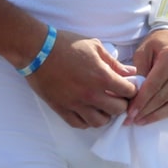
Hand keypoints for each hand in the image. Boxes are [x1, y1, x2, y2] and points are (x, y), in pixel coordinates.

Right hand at [22, 31, 137, 128]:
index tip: (126, 86)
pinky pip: (80, 124)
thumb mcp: (94, 46)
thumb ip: (114, 62)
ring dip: (104, 114)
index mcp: (102, 77)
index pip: (129, 92)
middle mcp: (91, 94)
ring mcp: (76, 104)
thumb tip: (131, 72)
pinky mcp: (62, 109)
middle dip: (121, 102)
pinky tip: (86, 111)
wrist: (36, 49)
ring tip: (101, 105)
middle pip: (118, 110)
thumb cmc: (65, 44)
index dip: (131, 89)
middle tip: (115, 96)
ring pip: (100, 122)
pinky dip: (86, 120)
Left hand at [127, 28, 167, 124]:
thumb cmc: (161, 42)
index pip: (153, 85)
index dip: (140, 101)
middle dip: (145, 111)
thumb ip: (139, 69)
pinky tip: (155, 116)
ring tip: (141, 121)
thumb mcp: (145, 49)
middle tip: (131, 120)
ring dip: (156, 116)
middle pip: (163, 97)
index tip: (129, 112)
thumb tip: (131, 92)